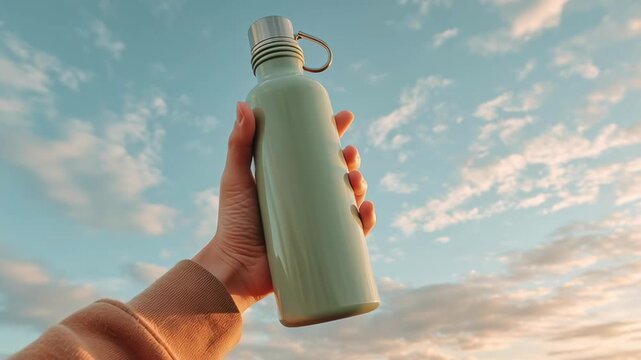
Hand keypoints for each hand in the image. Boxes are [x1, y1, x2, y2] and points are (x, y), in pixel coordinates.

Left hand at [193, 102, 375, 312]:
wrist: (236, 268)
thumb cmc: (232, 223)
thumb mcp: (236, 178)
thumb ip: (238, 143)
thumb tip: (243, 104)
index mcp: (290, 180)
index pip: (316, 151)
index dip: (334, 134)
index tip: (345, 118)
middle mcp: (306, 200)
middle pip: (337, 174)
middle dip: (350, 160)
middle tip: (350, 154)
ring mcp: (317, 223)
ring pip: (349, 200)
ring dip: (361, 186)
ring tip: (356, 181)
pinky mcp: (324, 247)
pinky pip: (353, 234)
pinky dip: (366, 221)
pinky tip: (367, 209)